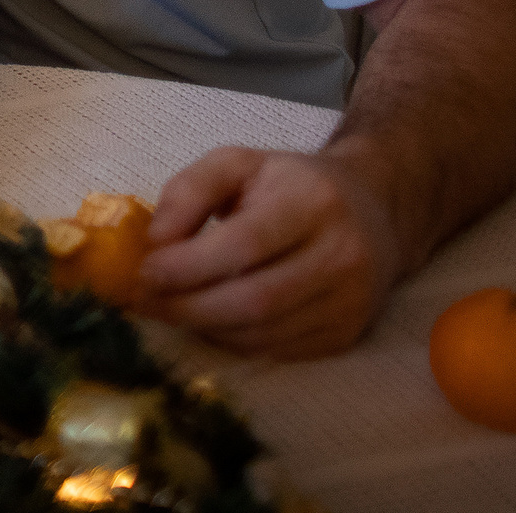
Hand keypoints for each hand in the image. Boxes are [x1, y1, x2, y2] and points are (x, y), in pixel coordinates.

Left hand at [137, 145, 404, 358]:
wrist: (370, 213)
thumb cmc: (287, 185)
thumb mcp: (235, 164)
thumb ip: (188, 192)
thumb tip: (156, 242)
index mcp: (313, 203)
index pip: (246, 244)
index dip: (189, 265)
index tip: (145, 271)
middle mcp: (341, 256)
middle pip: (255, 300)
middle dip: (189, 306)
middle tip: (145, 301)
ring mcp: (350, 303)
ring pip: (264, 334)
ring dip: (204, 328)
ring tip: (167, 309)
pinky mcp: (346, 336)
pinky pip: (277, 351)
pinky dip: (232, 342)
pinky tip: (207, 321)